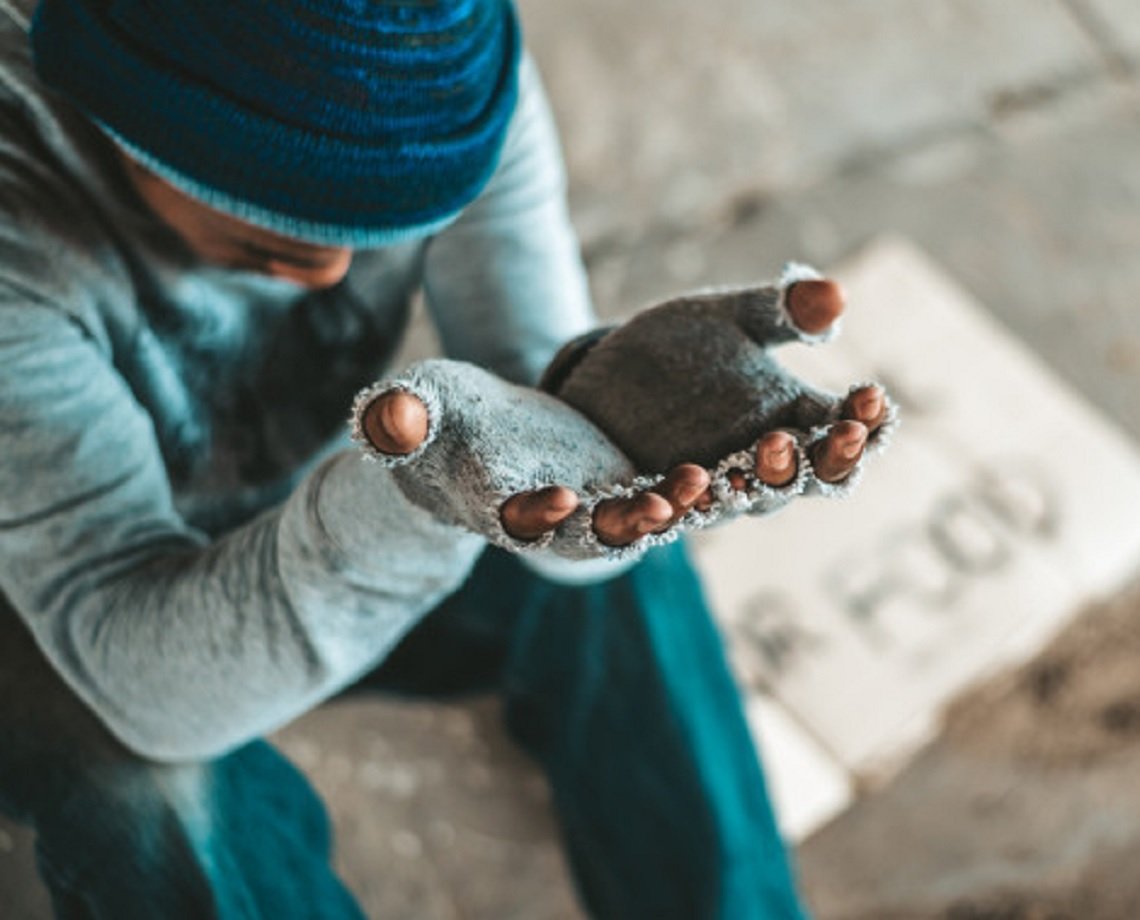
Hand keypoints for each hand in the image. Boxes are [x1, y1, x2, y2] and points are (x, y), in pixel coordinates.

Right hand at [359, 389, 705, 546]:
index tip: (558, 496)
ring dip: (668, 507)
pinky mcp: (620, 483)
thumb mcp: (415, 407)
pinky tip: (724, 465)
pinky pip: (658, 493)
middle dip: (622, 523)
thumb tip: (387, 414)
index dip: (535, 512)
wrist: (473, 433)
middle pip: (586, 533)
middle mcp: (547, 519)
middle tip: (658, 508)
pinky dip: (686, 488)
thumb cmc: (435, 417)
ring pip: (633, 518)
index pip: (513, 518)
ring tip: (704, 481)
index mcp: (492, 503)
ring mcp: (589, 505)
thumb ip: (400, 417)